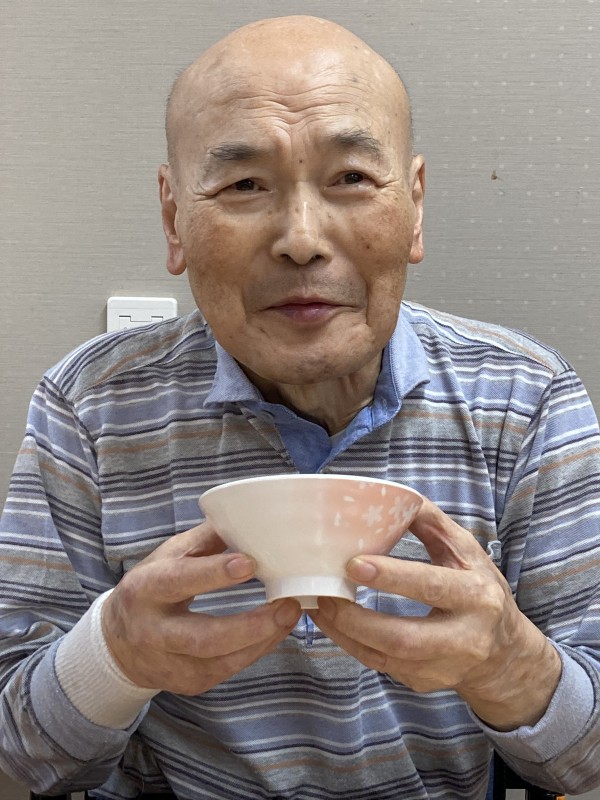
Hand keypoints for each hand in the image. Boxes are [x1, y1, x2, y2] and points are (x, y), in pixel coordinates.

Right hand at [102, 522, 300, 693]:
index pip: (179, 580)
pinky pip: (226, 671)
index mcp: (145, 588)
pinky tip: (275, 632)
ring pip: (218, 660)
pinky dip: (255, 651)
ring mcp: (168, 663)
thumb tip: (248, 517)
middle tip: (287, 605)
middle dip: (249, 624)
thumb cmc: (152, 587)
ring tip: (290, 615)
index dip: (213, 573)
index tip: (250, 563)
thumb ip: (206, 539)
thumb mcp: (168, 556)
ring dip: (261, 640)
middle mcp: (152, 631)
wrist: (117, 642)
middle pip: (202, 637)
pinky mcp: (187, 683)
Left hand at [310, 497, 561, 730]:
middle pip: (404, 637)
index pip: (431, 586)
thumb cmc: (480, 591)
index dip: (391, 577)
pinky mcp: (424, 682)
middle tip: (324, 594)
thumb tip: (391, 496)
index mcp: (476, 595)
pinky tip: (332, 624)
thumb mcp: (467, 551)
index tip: (353, 564)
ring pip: (386, 657)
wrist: (505, 654)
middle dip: (356, 618)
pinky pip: (380, 666)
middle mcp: (464, 637)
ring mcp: (443, 667)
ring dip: (344, 633)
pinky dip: (350, 644)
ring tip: (318, 606)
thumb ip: (431, 523)